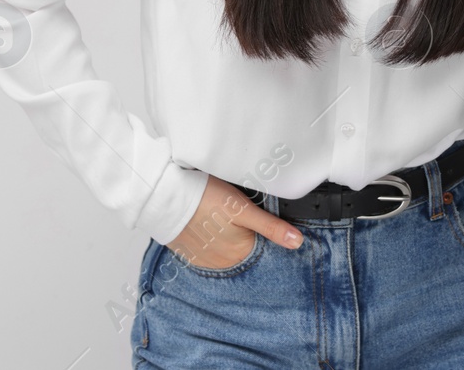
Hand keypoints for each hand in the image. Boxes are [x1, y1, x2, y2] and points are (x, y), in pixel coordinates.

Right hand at [166, 175, 302, 269]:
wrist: (166, 198)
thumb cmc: (206, 199)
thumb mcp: (243, 208)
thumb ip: (271, 227)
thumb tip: (298, 242)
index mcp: (241, 253)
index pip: (262, 251)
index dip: (265, 236)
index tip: (260, 223)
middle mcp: (224, 263)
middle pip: (243, 251)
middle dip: (246, 238)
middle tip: (237, 217)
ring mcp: (205, 261)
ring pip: (225, 252)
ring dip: (227, 241)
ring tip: (221, 220)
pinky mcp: (190, 254)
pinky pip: (208, 252)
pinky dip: (211, 243)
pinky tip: (208, 226)